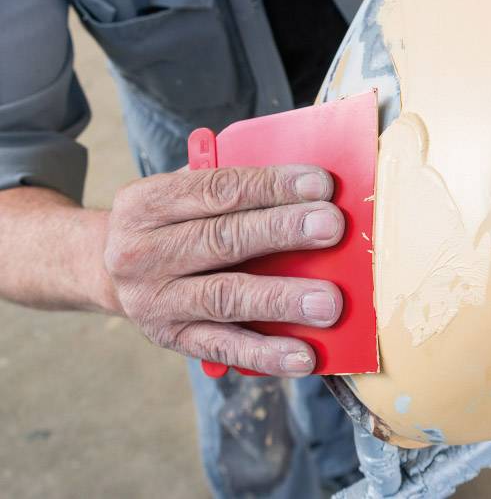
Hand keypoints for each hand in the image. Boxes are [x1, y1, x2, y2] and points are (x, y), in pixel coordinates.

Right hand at [104, 165, 343, 376]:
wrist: (107, 273)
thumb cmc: (171, 225)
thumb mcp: (181, 196)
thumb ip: (231, 189)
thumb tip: (307, 190)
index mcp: (146, 203)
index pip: (218, 189)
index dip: (272, 186)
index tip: (322, 185)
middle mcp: (142, 252)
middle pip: (223, 239)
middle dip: (283, 231)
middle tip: (332, 227)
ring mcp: (155, 300)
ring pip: (226, 297)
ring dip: (281, 299)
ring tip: (329, 302)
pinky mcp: (171, 339)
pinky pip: (224, 349)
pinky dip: (266, 354)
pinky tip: (304, 356)